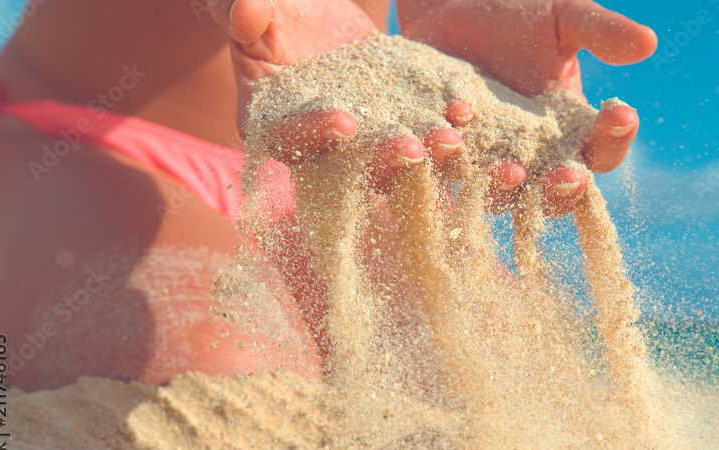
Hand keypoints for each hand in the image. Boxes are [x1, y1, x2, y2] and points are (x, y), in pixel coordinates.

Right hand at [207, 0, 472, 187]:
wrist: (312, 15)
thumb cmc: (273, 12)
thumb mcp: (257, 7)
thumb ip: (244, 12)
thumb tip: (245, 10)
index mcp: (275, 129)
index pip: (291, 139)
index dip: (314, 132)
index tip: (343, 119)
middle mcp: (323, 152)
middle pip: (353, 165)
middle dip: (384, 157)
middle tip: (414, 146)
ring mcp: (367, 145)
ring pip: (399, 160)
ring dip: (429, 154)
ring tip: (455, 136)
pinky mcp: (402, 125)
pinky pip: (429, 134)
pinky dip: (453, 131)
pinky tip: (474, 116)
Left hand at [400, 0, 657, 213]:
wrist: (450, 5)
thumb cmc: (518, 12)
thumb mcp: (563, 17)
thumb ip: (601, 32)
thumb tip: (648, 42)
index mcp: (571, 137)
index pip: (601, 150)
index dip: (614, 136)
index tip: (622, 113)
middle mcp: (530, 163)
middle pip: (552, 195)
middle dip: (560, 188)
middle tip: (566, 174)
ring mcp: (483, 166)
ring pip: (496, 194)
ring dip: (503, 187)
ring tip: (507, 169)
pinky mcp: (439, 158)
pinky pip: (440, 171)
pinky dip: (443, 162)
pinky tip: (444, 140)